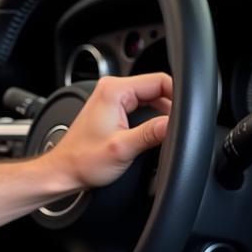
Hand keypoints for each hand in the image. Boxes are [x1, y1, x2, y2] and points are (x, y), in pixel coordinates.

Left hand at [45, 73, 172, 190]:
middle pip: (156, 87)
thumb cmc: (84, 160)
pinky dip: (152, 116)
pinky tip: (156, 131)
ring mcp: (112, 98)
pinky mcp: (113, 108)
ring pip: (150, 97)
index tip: (187, 114)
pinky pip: (141, 105)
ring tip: (168, 130)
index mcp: (115, 90)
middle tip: (179, 127)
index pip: (159, 80)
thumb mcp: (122, 149)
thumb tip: (172, 126)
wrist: (64, 171)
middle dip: (171, 105)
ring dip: (162, 112)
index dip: (178, 96)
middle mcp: (112, 89)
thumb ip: (150, 134)